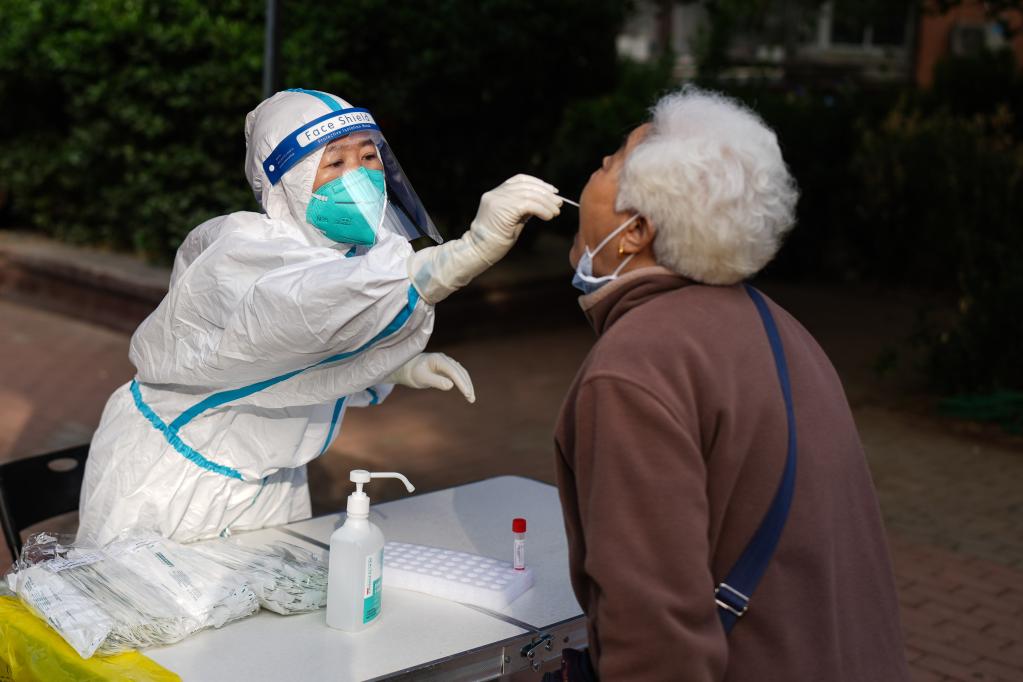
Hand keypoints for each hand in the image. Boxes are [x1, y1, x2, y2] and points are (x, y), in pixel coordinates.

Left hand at [385, 353, 474, 402]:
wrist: (407, 368)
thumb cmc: (413, 373)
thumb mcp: (422, 378)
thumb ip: (436, 381)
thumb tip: (451, 385)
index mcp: (438, 359)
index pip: (453, 371)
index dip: (461, 383)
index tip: (466, 394)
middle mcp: (445, 359)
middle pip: (460, 372)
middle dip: (467, 385)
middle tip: (471, 399)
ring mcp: (447, 363)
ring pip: (462, 373)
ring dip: (467, 385)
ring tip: (471, 398)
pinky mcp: (447, 368)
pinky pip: (459, 375)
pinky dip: (463, 383)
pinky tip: (467, 392)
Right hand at [406, 174, 562, 303]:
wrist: (478, 251)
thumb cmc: (496, 240)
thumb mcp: (512, 219)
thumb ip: (522, 207)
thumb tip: (544, 201)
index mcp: (496, 193)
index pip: (520, 179)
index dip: (538, 183)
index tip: (552, 191)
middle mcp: (495, 194)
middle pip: (526, 186)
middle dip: (546, 193)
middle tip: (559, 203)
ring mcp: (497, 200)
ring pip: (529, 194)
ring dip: (546, 203)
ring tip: (556, 212)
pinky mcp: (502, 210)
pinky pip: (528, 205)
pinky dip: (542, 209)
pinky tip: (548, 216)